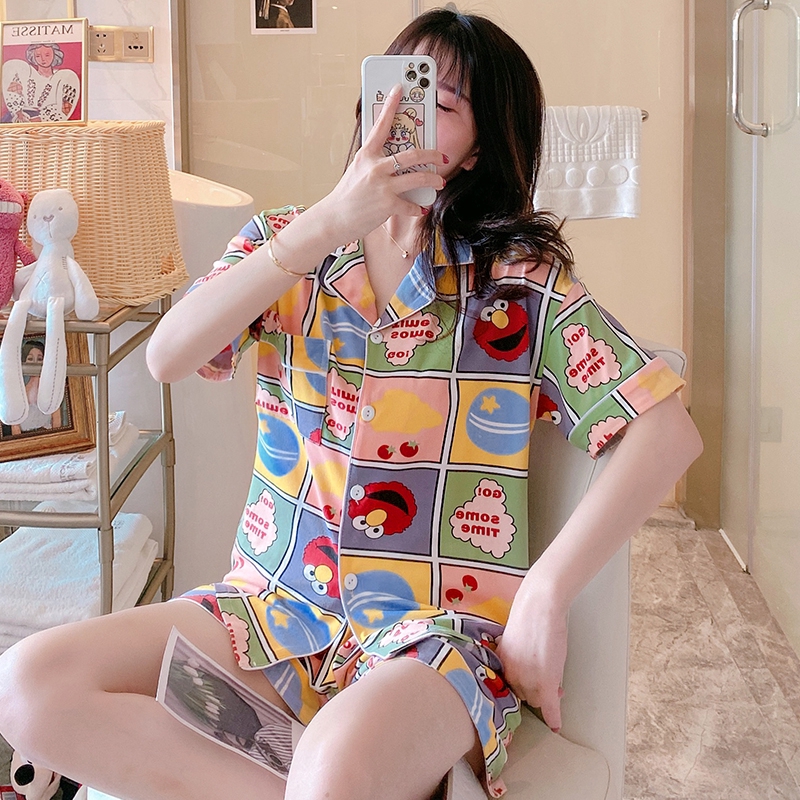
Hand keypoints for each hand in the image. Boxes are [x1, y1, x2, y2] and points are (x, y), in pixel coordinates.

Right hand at [317, 84, 445, 241]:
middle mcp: (375, 167)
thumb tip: (397, 159)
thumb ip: (375, 162)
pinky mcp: (387, 205)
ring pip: (418, 178)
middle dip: (432, 154)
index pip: (381, 125)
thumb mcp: (358, 171)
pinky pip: (411, 205)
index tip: (399, 88)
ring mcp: (382, 186)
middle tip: (442, 156)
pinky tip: (422, 208)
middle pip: (412, 154)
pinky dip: (419, 207)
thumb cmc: (347, 195)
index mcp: (366, 154)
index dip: (391, 105)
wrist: (334, 218)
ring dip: (434, 179)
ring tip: (441, 181)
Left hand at [495, 591, 567, 732]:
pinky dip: (553, 717)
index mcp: (501, 664)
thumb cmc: (528, 617)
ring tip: (556, 684)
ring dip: (547, 695)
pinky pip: (549, 707)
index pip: (511, 685)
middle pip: (525, 694)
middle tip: (548, 680)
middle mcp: (511, 675)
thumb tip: (526, 666)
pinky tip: (556, 725)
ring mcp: (528, 680)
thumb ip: (516, 657)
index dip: (523, 685)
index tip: (530, 684)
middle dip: (536, 689)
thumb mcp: (514, 640)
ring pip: (538, 699)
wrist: (539, 608)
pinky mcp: (546, 683)